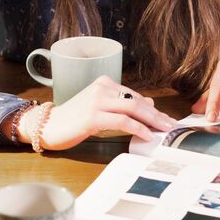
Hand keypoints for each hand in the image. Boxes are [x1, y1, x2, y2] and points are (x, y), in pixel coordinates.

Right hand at [20, 76, 177, 150]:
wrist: (47, 126)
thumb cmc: (73, 119)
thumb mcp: (100, 108)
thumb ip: (121, 105)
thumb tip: (149, 106)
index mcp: (104, 83)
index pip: (135, 96)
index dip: (153, 109)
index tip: (166, 119)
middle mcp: (102, 88)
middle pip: (137, 101)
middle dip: (157, 115)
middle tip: (171, 125)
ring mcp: (97, 101)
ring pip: (133, 109)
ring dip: (152, 121)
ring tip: (164, 130)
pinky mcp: (93, 117)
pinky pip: (122, 121)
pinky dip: (138, 128)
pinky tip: (147, 135)